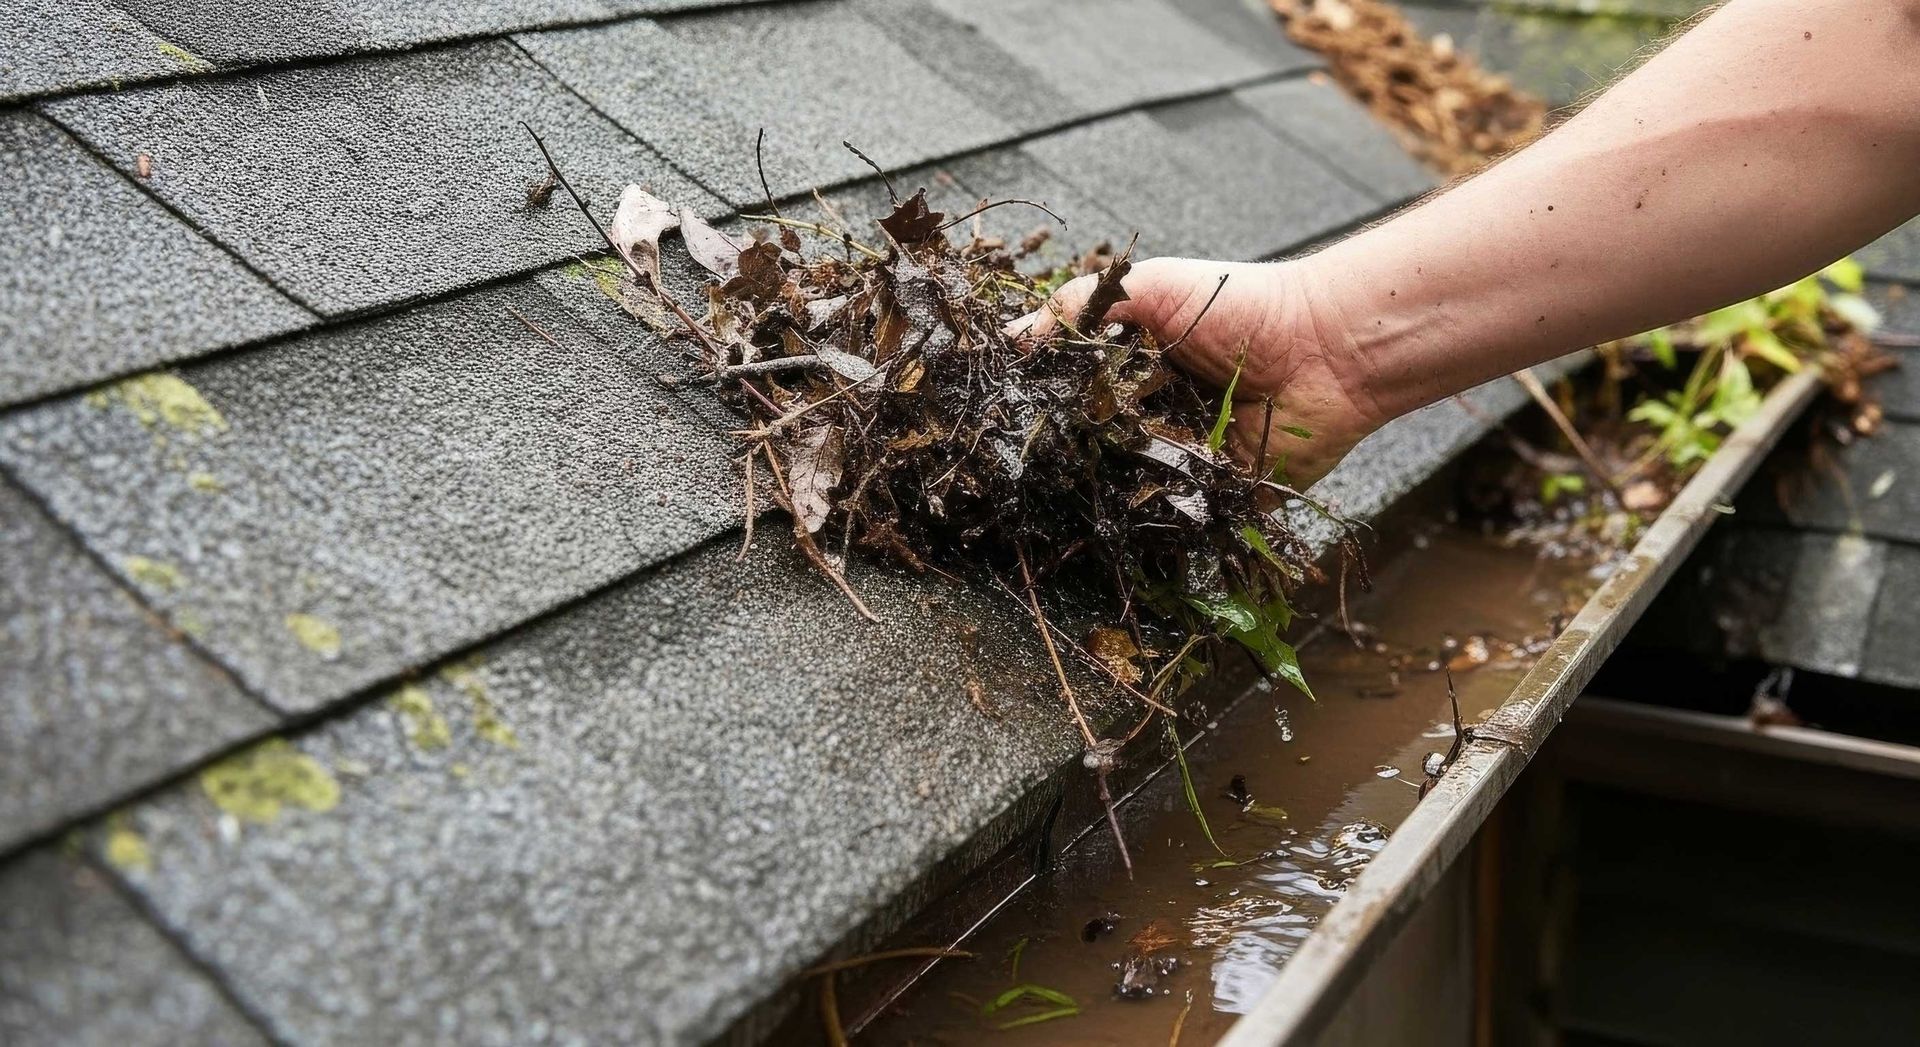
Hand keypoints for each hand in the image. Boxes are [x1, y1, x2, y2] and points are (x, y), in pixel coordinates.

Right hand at [1012, 257, 1381, 486]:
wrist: (1326, 347)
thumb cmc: (1241, 304)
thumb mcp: (1148, 286)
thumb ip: (1075, 308)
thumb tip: (1006, 341)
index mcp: (1129, 371)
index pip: (1070, 398)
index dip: (1038, 409)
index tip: (996, 424)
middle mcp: (1148, 418)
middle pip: (1088, 450)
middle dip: (1061, 460)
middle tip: (1015, 473)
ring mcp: (1178, 462)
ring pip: (1122, 490)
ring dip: (1098, 493)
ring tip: (1055, 500)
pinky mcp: (1211, 499)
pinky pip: (1170, 521)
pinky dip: (1147, 522)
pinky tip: (1117, 516)